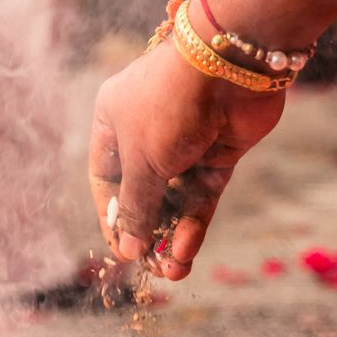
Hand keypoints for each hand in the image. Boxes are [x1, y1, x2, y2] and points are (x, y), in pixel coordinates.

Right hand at [89, 38, 284, 279]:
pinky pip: (202, 193)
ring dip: (173, 233)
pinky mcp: (219, 149)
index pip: (106, 178)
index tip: (121, 253)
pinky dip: (194, 221)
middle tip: (153, 269)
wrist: (230, 66)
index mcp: (112, 120)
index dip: (113, 218)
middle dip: (148, 231)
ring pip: (176, 197)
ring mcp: (186, 140)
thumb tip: (127, 252)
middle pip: (144, 191)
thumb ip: (136, 207)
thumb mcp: (142, 162)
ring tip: (173, 271)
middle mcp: (146, 129)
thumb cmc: (169, 106)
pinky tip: (186, 250)